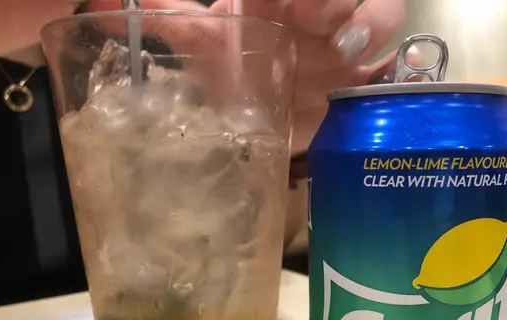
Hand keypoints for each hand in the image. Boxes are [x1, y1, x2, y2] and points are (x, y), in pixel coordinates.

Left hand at [84, 0, 410, 154]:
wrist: (261, 121)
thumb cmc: (231, 75)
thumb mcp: (200, 42)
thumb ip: (167, 18)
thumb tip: (104, 9)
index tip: (282, 2)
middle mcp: (318, 15)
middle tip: (310, 17)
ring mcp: (347, 45)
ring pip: (382, 12)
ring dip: (371, 20)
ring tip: (346, 48)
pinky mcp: (364, 79)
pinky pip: (397, 64)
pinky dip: (403, 64)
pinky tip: (394, 70)